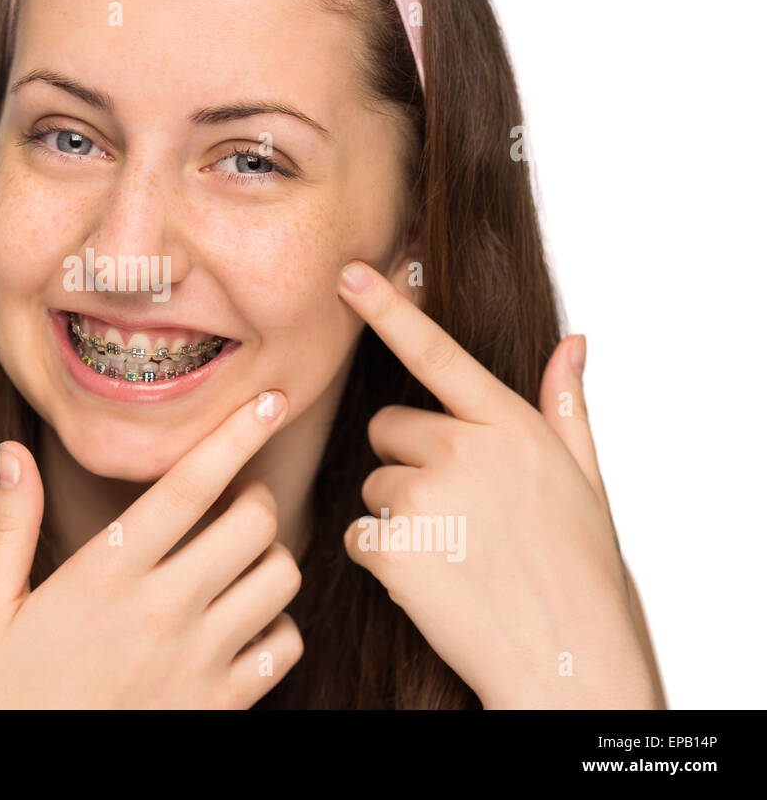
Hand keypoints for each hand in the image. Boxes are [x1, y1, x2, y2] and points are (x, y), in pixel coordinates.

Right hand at [0, 390, 303, 708]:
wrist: (25, 786)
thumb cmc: (4, 694)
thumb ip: (9, 526)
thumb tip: (13, 453)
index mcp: (105, 572)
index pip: (189, 485)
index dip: (235, 434)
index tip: (265, 401)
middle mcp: (163, 610)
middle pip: (255, 522)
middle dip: (254, 497)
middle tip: (234, 502)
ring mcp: (199, 661)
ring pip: (280, 578)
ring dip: (267, 559)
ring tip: (236, 562)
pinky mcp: (221, 706)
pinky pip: (284, 646)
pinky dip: (276, 627)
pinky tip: (241, 624)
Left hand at [336, 260, 659, 708]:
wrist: (568, 659)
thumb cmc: (578, 568)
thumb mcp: (584, 480)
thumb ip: (567, 408)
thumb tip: (574, 344)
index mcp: (509, 427)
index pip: (437, 354)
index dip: (388, 309)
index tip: (348, 272)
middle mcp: (464, 450)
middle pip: (390, 428)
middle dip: (409, 460)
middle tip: (458, 509)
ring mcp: (424, 497)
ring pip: (374, 483)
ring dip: (397, 513)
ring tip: (454, 550)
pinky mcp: (392, 545)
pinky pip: (359, 534)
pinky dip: (383, 557)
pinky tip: (431, 579)